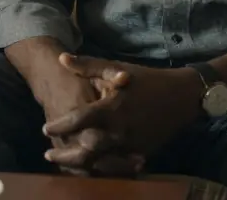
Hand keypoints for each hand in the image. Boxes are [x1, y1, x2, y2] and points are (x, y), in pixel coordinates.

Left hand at [43, 54, 201, 169]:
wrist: (181, 96)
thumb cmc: (145, 79)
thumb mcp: (116, 68)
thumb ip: (88, 66)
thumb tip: (61, 58)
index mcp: (111, 108)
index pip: (78, 120)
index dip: (59, 125)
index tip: (45, 127)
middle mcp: (120, 130)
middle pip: (87, 149)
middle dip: (65, 155)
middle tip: (48, 155)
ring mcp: (131, 144)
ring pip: (101, 163)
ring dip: (80, 166)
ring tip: (64, 165)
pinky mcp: (141, 153)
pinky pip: (116, 166)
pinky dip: (100, 169)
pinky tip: (88, 169)